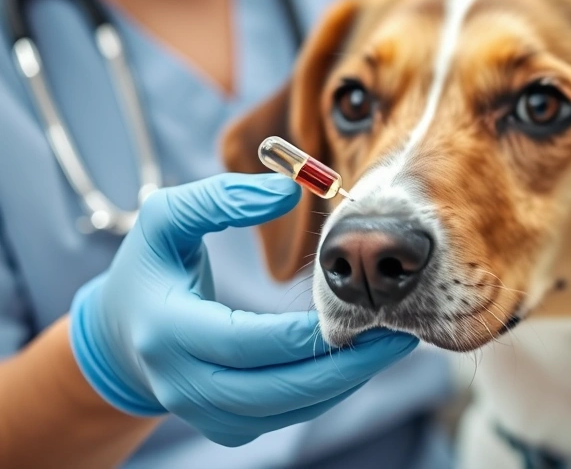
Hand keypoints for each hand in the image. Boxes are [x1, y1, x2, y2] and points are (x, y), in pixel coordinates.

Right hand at [69, 173, 417, 445]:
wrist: (123, 337)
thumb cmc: (151, 268)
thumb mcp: (165, 220)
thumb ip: (222, 198)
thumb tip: (287, 191)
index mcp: (168, 331)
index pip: (246, 342)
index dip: (306, 331)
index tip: (362, 307)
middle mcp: (183, 384)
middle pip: (278, 390)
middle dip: (346, 366)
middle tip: (400, 335)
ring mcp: (205, 413)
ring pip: (289, 410)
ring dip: (345, 381)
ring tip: (392, 345)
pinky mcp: (227, 426)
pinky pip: (287, 416)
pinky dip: (327, 392)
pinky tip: (360, 361)